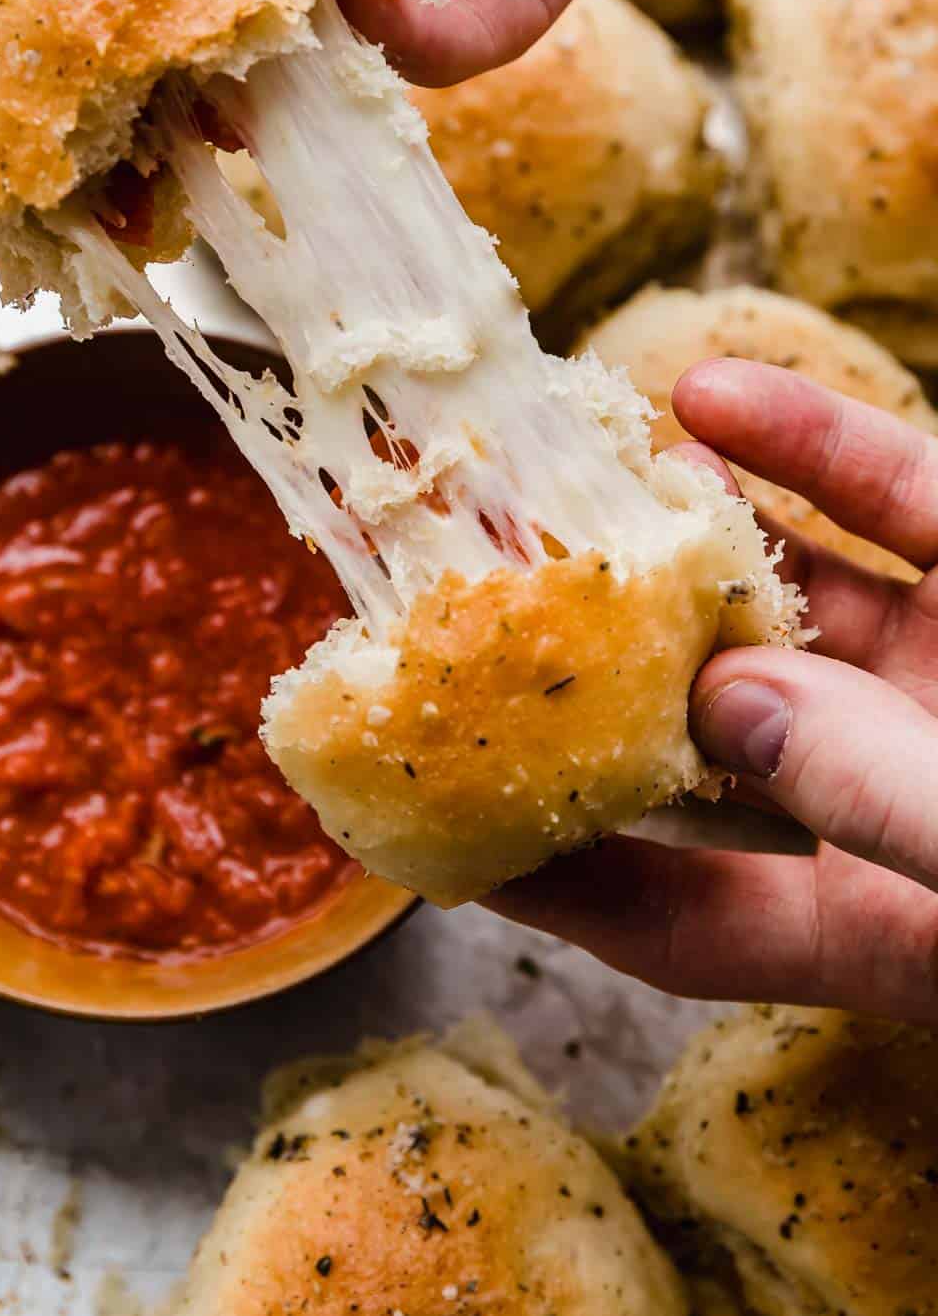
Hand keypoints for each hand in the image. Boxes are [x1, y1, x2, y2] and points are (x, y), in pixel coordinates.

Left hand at [488, 358, 937, 1024]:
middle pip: (704, 731)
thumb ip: (874, 801)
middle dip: (593, 662)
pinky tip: (709, 397)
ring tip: (566, 478)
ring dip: (677, 532)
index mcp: (878, 919)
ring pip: (787, 595)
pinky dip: (808, 443)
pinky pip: (896, 496)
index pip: (677, 916)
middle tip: (464, 595)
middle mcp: (890, 788)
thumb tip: (725, 705)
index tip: (427, 826)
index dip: (554, 877)